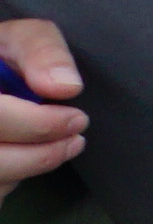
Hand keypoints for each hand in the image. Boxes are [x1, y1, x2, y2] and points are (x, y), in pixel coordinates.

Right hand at [0, 20, 76, 198]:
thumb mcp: (17, 39)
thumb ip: (41, 51)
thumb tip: (65, 88)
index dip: (35, 124)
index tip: (75, 119)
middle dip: (37, 155)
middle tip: (74, 140)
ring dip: (24, 171)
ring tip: (58, 149)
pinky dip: (4, 184)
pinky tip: (19, 162)